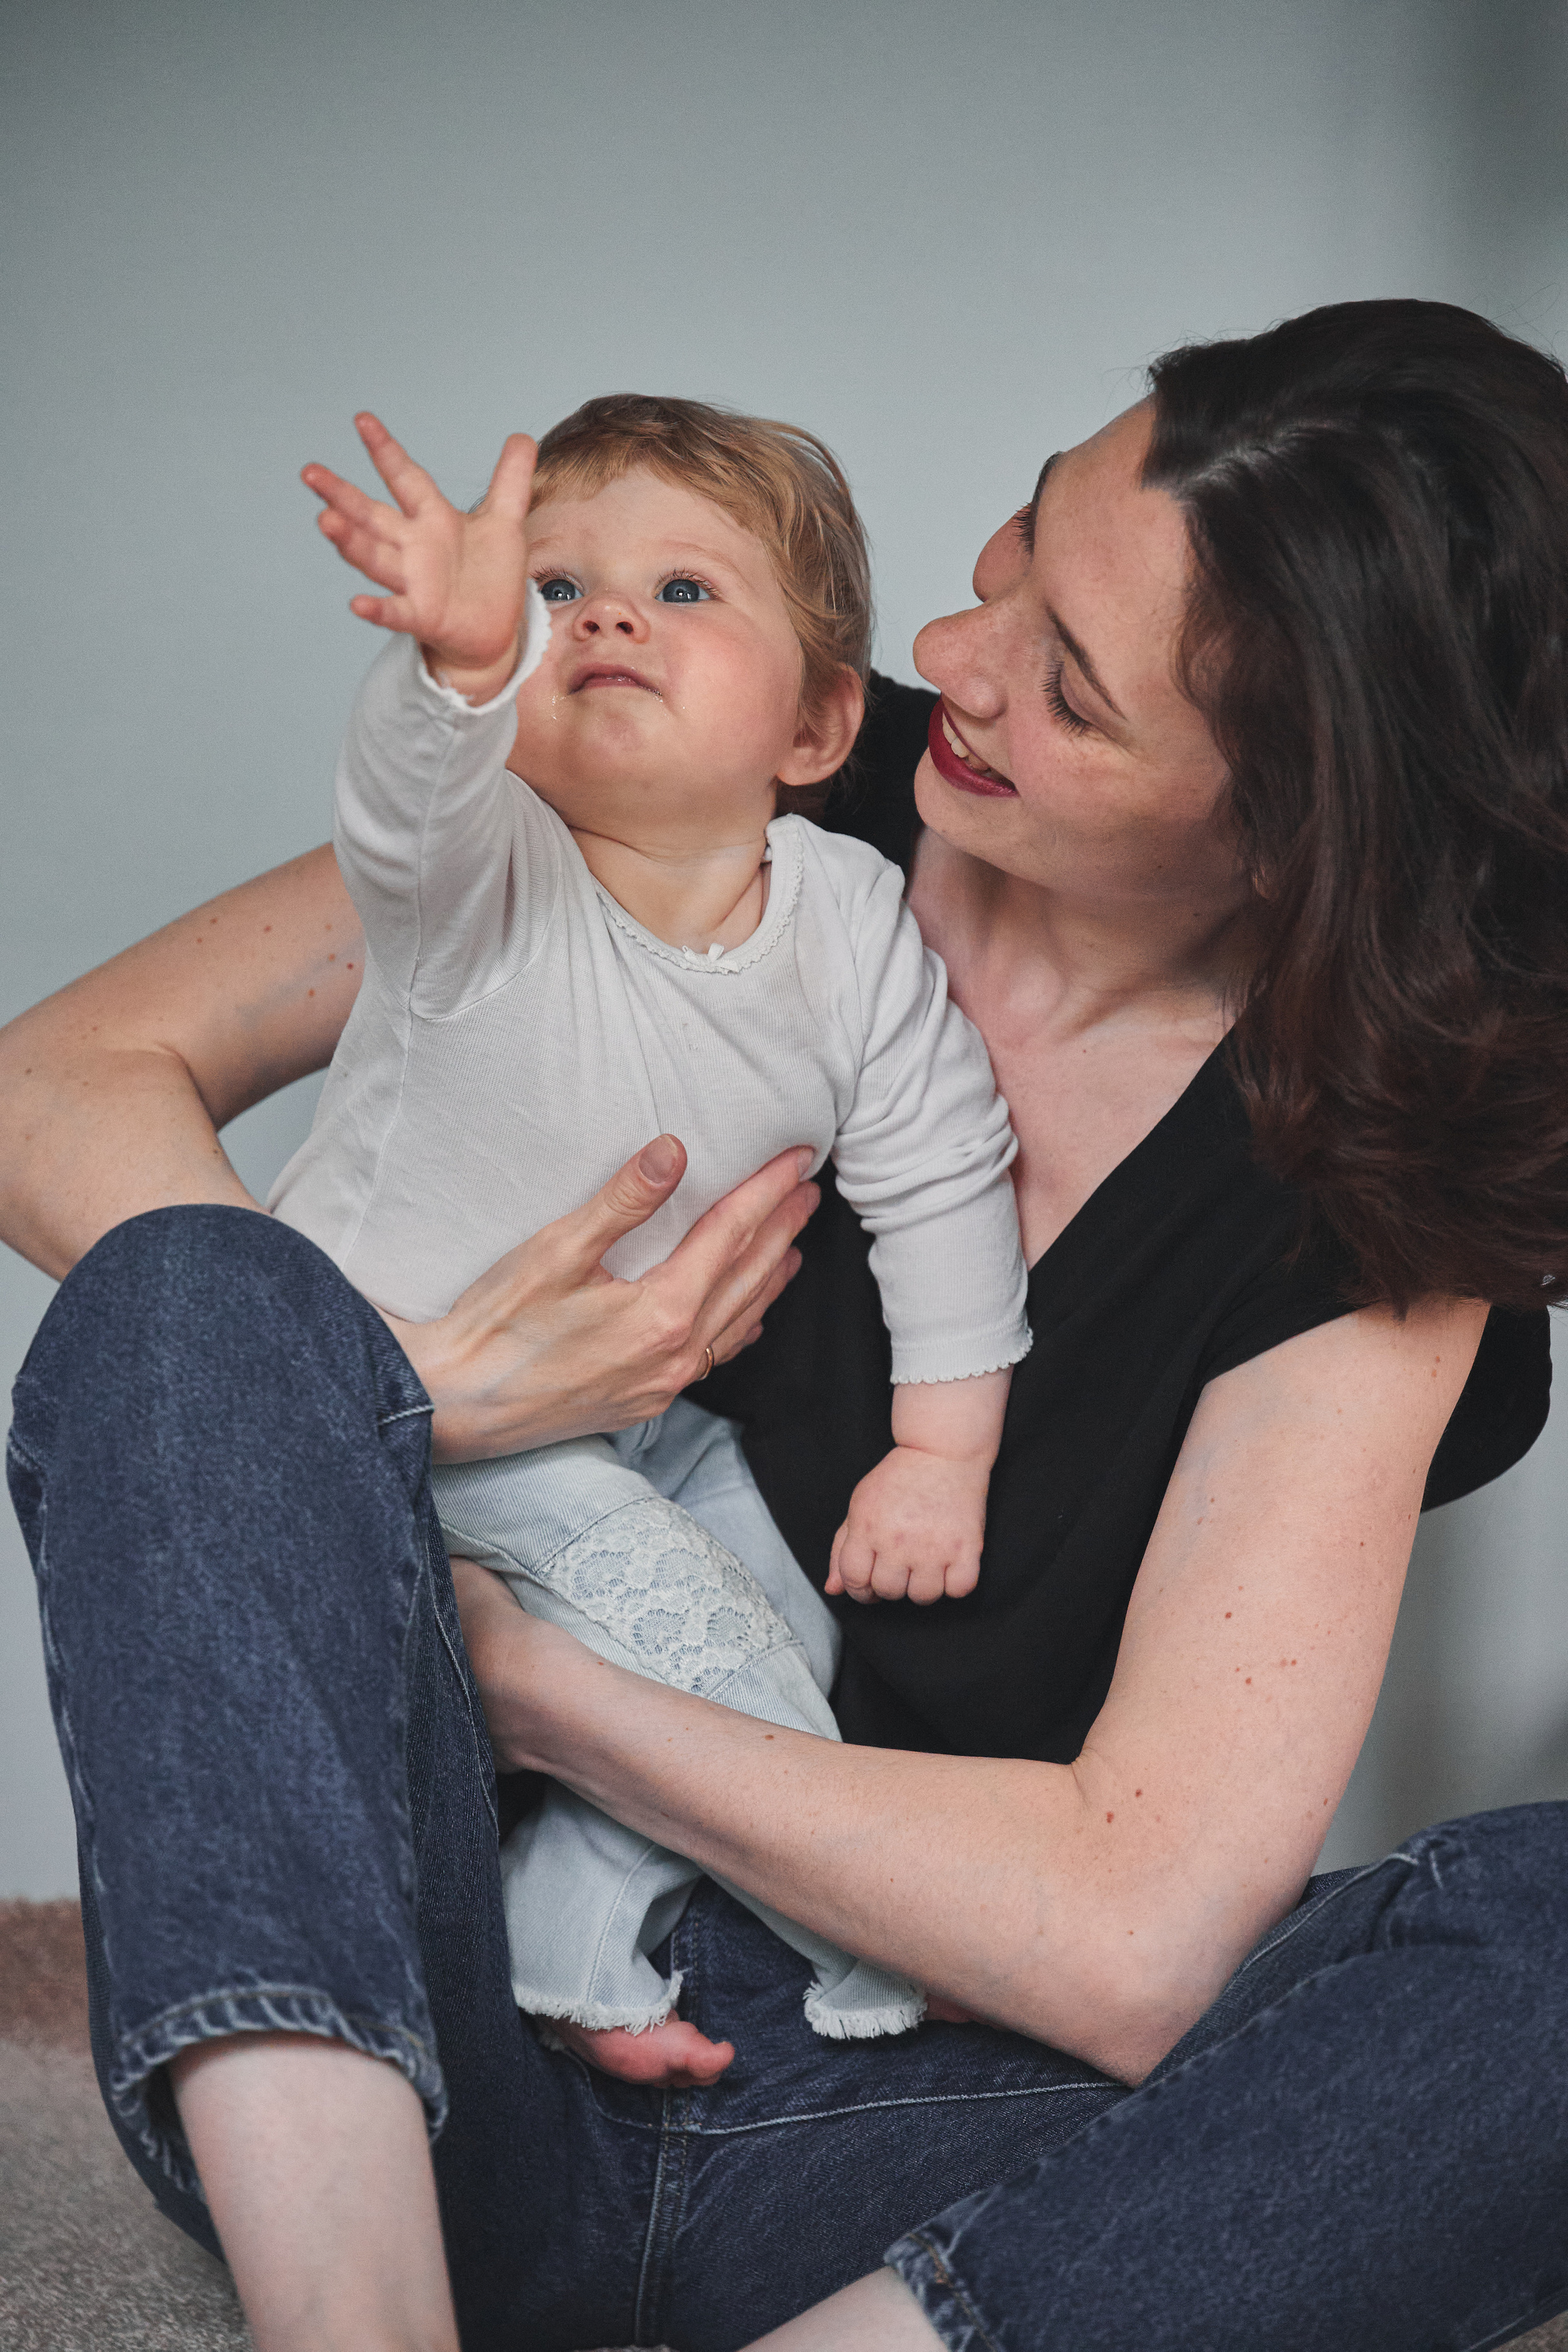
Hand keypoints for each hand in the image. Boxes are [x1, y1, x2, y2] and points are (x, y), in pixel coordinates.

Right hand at [302, 413, 536, 695]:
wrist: (496, 629)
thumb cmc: (491, 575)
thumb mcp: (506, 522)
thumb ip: (511, 481)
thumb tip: (522, 438)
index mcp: (433, 518)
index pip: (406, 478)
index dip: (386, 450)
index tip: (362, 419)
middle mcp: (414, 546)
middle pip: (372, 516)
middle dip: (342, 495)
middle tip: (310, 472)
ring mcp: (414, 582)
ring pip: (375, 557)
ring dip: (350, 542)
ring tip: (324, 520)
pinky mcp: (422, 616)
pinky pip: (396, 612)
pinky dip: (377, 609)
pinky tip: (357, 604)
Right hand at [387, 1135, 818, 1462]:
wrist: (456, 1403)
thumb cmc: (496, 1327)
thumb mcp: (556, 1251)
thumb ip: (622, 1202)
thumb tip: (673, 1152)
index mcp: (662, 1313)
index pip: (731, 1235)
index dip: (767, 1191)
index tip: (796, 1159)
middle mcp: (676, 1354)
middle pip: (747, 1276)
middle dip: (782, 1228)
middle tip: (809, 1191)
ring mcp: (664, 1383)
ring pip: (738, 1320)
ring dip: (770, 1275)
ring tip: (793, 1243)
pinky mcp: (645, 1400)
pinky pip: (715, 1356)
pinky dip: (741, 1324)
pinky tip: (749, 1313)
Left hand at [826, 1444, 987, 1603]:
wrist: (942, 1451)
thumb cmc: (899, 1477)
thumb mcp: (860, 1504)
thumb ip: (842, 1548)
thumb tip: (833, 1588)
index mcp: (867, 1529)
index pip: (854, 1580)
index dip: (858, 1588)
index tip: (868, 1583)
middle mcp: (899, 1541)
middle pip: (888, 1591)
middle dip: (890, 1585)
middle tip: (898, 1567)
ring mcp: (934, 1547)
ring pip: (923, 1597)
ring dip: (922, 1587)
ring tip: (924, 1564)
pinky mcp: (966, 1548)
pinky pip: (959, 1590)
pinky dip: (954, 1584)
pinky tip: (948, 1565)